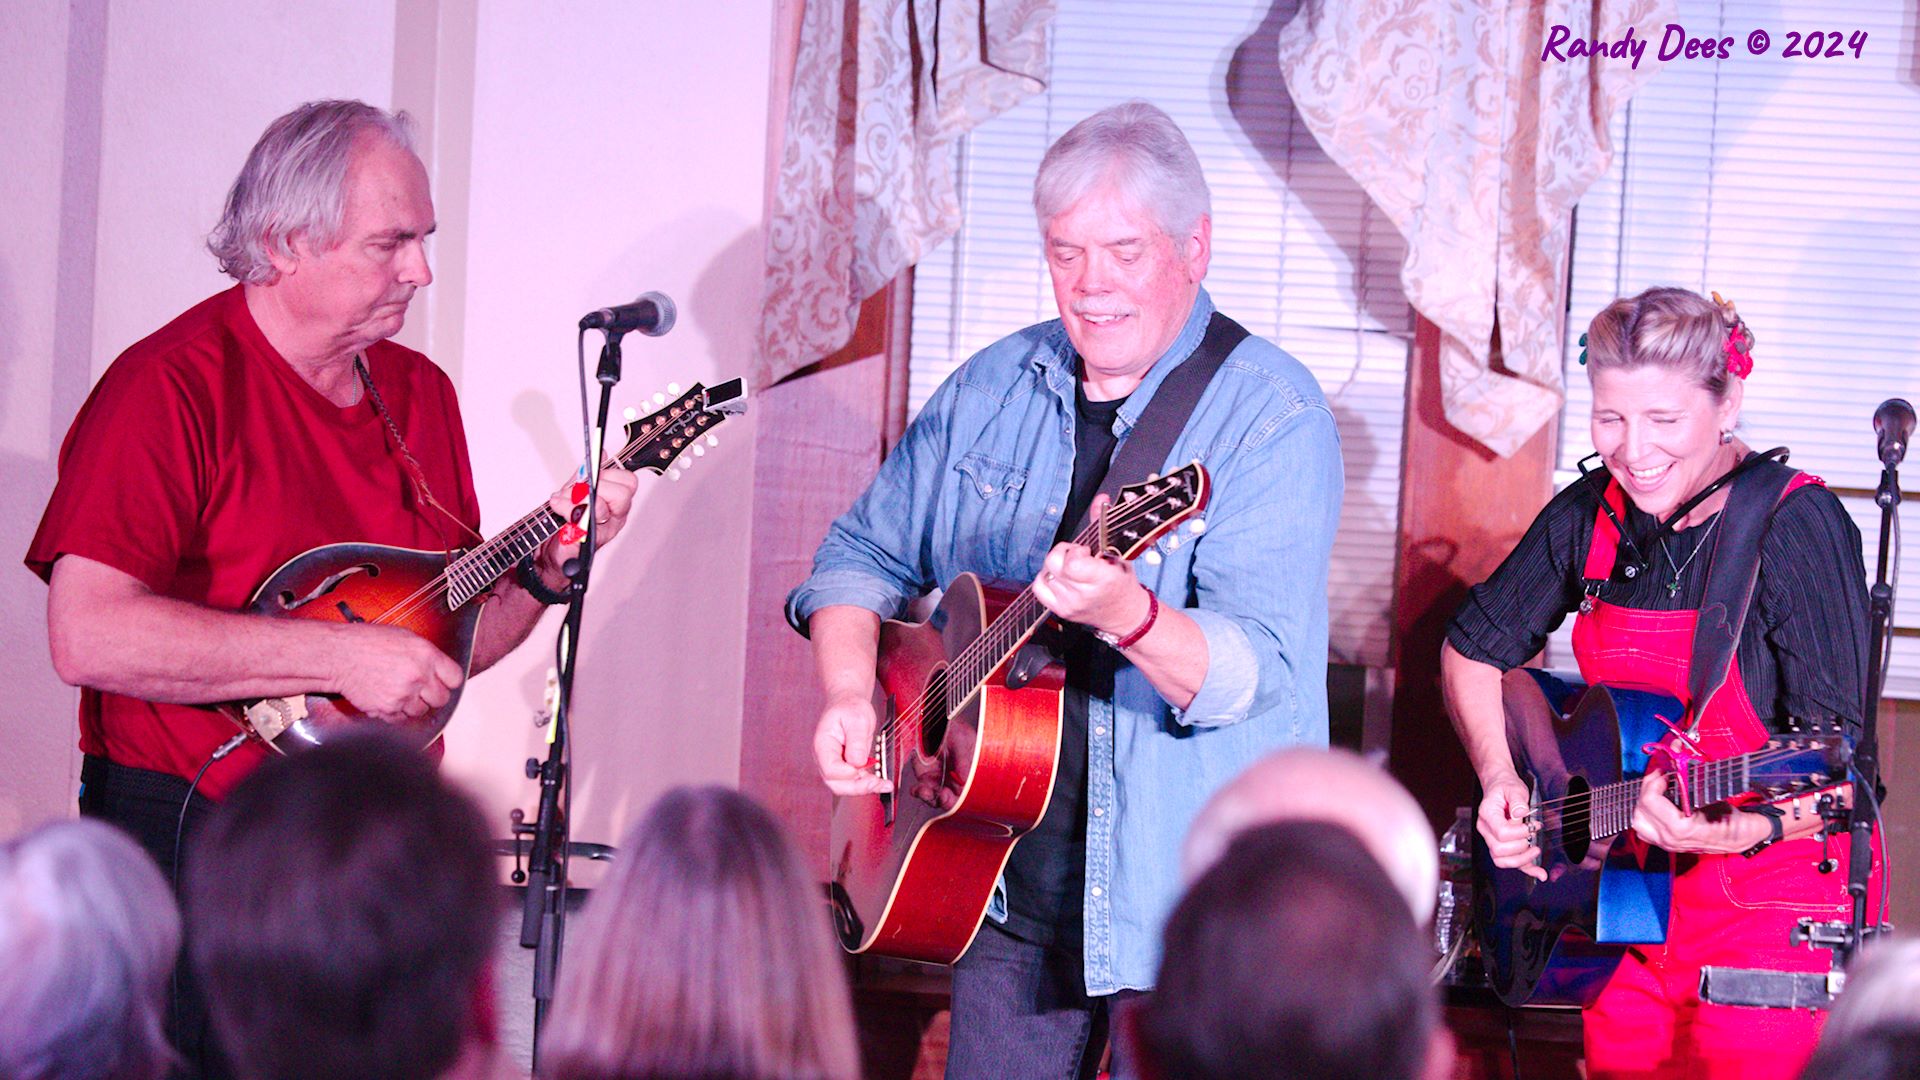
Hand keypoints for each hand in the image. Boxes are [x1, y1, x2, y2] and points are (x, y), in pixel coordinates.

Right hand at [330, 623, 464, 722]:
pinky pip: (401, 719)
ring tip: (398, 691)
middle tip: (419, 690)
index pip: (455, 678)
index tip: (442, 682)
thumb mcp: (405, 637)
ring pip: (421, 711)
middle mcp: (418, 675)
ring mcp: (404, 694)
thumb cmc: (368, 642)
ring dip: (412, 705)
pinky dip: (395, 712)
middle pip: (442, 699)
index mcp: (426, 655)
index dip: (448, 681)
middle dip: (432, 696)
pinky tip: (386, 697)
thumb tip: (441, 670)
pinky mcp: (388, 709)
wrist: (339, 655)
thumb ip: (427, 655)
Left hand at [533, 464, 639, 586]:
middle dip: (596, 486)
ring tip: (561, 502)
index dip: (608, 473)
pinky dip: (568, 511)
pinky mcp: (587, 542)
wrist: (550, 553)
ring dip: (577, 498)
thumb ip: (588, 474)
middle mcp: (614, 518)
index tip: (591, 475)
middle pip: (622, 493)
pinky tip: (559, 509)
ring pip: (601, 506)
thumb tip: (602, 454)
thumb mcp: (575, 492)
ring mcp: (604, 531)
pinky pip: (583, 522)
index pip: (628, 482)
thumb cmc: (564, 524)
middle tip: (576, 491)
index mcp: (616, 503)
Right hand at [813, 689, 892, 795]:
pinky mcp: (845, 766)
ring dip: (864, 788)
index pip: (830, 769)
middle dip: (857, 787)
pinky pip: (854, 781)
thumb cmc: (849, 707)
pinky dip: (867, 783)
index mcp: (823, 745)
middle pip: (835, 784)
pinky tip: (881, 781)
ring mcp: (834, 764)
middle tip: (878, 783)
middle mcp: (825, 758)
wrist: (849, 703)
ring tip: (884, 785)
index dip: (848, 773)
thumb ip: (856, 741)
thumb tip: (858, 763)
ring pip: (845, 786)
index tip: (864, 766)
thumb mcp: (857, 719)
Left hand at [1030, 530, 1150, 639]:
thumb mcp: (1119, 553)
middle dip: (1064, 553)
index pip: (1072, 564)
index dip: (1074, 551)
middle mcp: (1083, 594)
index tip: (1085, 551)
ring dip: (1057, 565)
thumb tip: (1101, 499)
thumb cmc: (1123, 583)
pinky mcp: (1060, 610)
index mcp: (1102, 580)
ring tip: (1073, 568)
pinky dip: (1046, 577)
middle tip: (1078, 556)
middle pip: (1053, 564)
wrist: (1125, 613)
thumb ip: (1103, 524)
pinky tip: (1060, 577)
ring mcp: (1069, 604)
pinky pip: (1039, 588)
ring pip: (1046, 573)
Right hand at [1477, 768, 1545, 881]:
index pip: (1501, 833)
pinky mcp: (1501, 846)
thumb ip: (1518, 800)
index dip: (1520, 833)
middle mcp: (1486, 830)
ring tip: (1536, 849)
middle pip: (1499, 850)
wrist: (1500, 788)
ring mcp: (1491, 840)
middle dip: (1521, 846)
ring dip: (1522, 859)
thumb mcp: (1514, 788)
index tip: (1533, 825)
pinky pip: (1510, 863)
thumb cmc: (1505, 788)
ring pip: (1501, 861)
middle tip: (1533, 834)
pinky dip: (1526, 870)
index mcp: (1487, 815)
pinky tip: (1540, 873)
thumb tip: (1521, 814)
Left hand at [1630, 769, 1770, 853]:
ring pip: (1638, 821)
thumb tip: (1675, 749)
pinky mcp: (1668, 843)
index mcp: (1682, 829)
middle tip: (1661, 776)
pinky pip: (1645, 829)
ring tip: (1658, 787)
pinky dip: (1646, 813)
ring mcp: (1668, 843)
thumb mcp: (1718, 796)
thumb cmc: (1735, 818)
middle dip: (1648, 788)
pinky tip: (1659, 801)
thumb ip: (1694, 775)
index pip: (1650, 802)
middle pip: (1640, 810)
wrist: (1745, 838)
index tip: (1665, 773)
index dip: (1654, 783)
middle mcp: (1671, 839)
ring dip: (1644, 801)